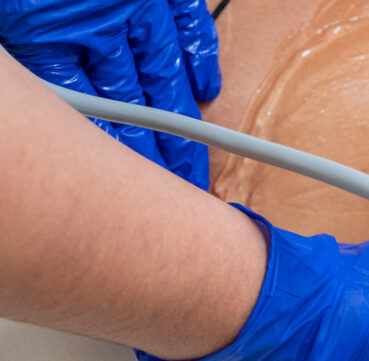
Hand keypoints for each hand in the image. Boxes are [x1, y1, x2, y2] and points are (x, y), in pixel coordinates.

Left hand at [0, 0, 220, 187]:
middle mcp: (98, 25)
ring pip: (165, 76)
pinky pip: (191, 30)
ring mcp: (138, 7)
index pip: (82, 112)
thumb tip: (44, 113)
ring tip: (190, 162)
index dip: (107, 153)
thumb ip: (25, 68)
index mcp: (45, 32)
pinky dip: (200, 62)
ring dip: (179, 122)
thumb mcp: (8, 26)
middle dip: (152, 154)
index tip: (120, 190)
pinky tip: (206, 91)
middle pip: (131, 105)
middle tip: (168, 190)